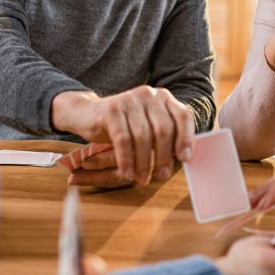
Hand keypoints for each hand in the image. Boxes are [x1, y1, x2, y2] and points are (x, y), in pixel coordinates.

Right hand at [51, 86, 193, 184]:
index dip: (186, 138)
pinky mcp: (112, 110)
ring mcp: (129, 100)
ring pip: (143, 136)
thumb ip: (165, 138)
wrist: (87, 114)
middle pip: (163, 129)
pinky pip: (123, 139)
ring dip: (144, 163)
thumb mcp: (147, 128)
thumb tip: (183, 160)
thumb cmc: (123, 126)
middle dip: (164, 157)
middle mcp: (148, 95)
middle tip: (161, 176)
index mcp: (163, 97)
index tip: (185, 159)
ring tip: (142, 179)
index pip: (182, 116)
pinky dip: (127, 160)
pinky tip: (127, 173)